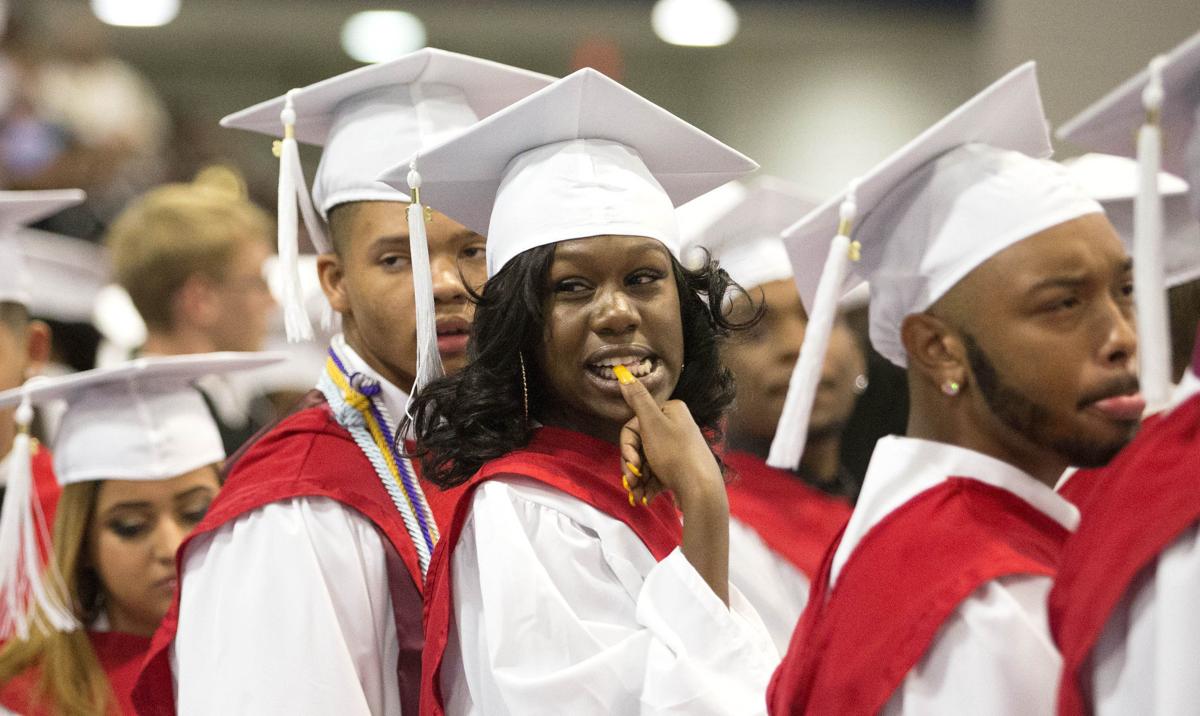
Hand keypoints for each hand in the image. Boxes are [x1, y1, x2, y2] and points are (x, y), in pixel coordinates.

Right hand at [614, 366, 723, 509]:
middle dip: (632, 465)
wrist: (700, 491)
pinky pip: (655, 474)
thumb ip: (637, 399)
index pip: (634, 424)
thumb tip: (623, 373)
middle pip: (638, 444)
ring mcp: (676, 450)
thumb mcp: (652, 423)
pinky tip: (645, 498)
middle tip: (631, 480)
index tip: (631, 461)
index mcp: (671, 411)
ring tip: (637, 494)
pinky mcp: (678, 469)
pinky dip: (647, 486)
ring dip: (637, 478)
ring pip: (644, 461)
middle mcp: (675, 427)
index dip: (628, 445)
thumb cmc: (675, 454)